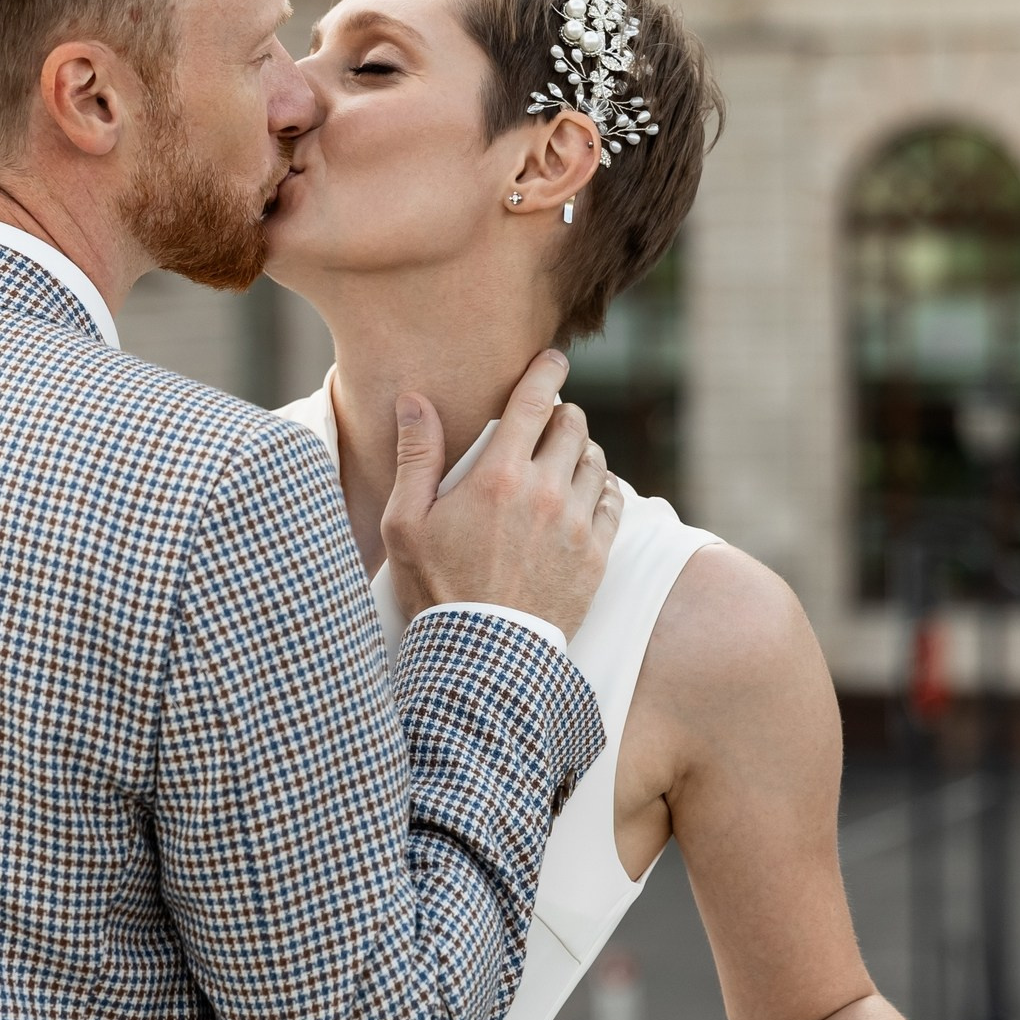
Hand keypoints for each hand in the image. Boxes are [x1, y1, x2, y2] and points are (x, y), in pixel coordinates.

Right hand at [381, 349, 619, 638]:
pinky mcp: (597, 556)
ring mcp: (577, 524)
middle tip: (544, 425)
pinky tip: (583, 496)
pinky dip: (601, 488)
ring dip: (580, 451)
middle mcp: (546, 492)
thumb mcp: (405, 524)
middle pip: (573, 425)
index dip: (546, 371)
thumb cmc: (436, 590)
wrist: (482, 659)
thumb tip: (415, 399)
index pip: (535, 402)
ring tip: (560, 462)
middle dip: (561, 415)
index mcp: (498, 477)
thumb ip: (417, 457)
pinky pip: (613, 500)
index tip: (552, 360)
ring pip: (596, 460)